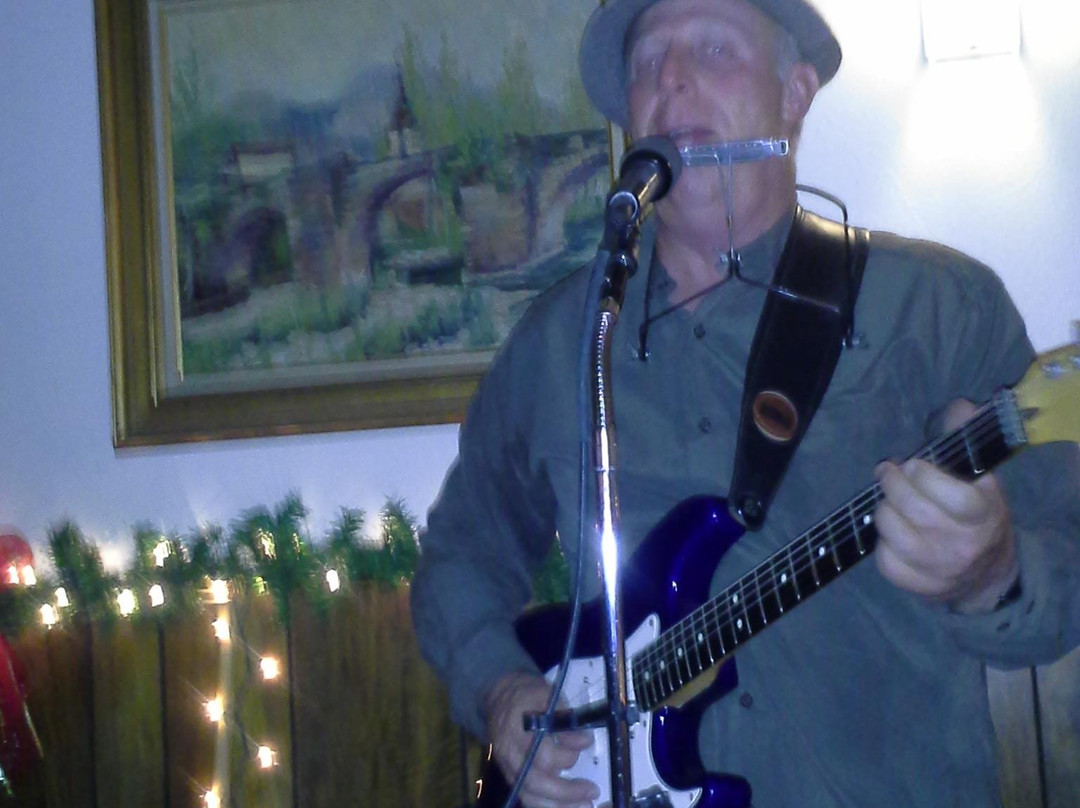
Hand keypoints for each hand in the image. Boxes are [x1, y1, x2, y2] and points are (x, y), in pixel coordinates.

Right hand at [483, 672, 598, 807]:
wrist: (498, 695)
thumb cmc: (527, 694)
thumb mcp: (548, 694)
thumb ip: (565, 717)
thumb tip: (584, 741)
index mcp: (518, 728)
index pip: (542, 754)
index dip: (566, 754)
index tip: (586, 743)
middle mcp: (509, 752)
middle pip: (534, 781)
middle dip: (565, 792)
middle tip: (592, 791)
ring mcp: (506, 766)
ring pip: (528, 795)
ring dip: (558, 805)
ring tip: (584, 806)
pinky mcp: (509, 774)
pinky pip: (526, 796)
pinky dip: (546, 804)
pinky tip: (566, 805)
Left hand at [872, 399, 1018, 613]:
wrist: (987, 575)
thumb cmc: (978, 516)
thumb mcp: (981, 480)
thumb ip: (967, 441)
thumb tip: (960, 406)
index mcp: (983, 515)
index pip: (954, 496)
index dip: (926, 476)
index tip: (912, 464)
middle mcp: (962, 545)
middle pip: (916, 511)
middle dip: (893, 484)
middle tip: (887, 472)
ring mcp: (939, 569)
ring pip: (894, 533)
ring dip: (884, 510)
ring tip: (888, 501)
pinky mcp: (917, 586)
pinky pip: (885, 561)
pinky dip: (881, 543)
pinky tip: (891, 533)